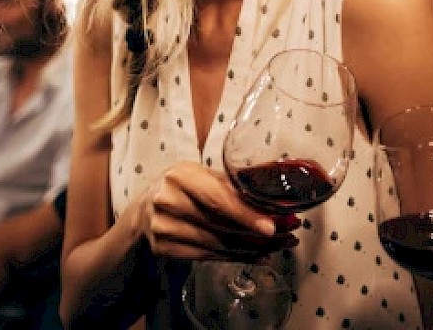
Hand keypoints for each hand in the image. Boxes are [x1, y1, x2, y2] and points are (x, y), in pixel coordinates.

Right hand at [133, 161, 298, 261]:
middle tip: (289, 234)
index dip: (246, 214)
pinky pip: (208, 256)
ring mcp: (163, 228)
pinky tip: (259, 255)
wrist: (142, 210)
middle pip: (220, 225)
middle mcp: (167, 201)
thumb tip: (275, 191)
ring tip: (281, 245)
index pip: (217, 199)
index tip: (272, 225)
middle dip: (260, 233)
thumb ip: (232, 183)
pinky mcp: (164, 249)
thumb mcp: (202, 174)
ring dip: (254, 247)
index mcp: (180, 175)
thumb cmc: (182, 187)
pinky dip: (237, 257)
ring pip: (217, 244)